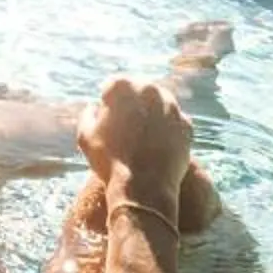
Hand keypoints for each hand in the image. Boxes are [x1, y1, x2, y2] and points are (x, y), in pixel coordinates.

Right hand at [76, 76, 192, 214]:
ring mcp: (172, 106)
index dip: (107, 99)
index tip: (106, 113)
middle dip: (132, 103)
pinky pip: (174, 121)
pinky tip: (157, 143)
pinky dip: (167, 128)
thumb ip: (88, 114)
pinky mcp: (186, 125)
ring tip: (141, 135)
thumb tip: (94, 107)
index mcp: (123, 87)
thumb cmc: (110, 161)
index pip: (113, 85)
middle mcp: (150, 90)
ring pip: (159, 103)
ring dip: (151, 113)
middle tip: (125, 124)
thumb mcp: (85, 136)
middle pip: (139, 90)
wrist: (144, 188)